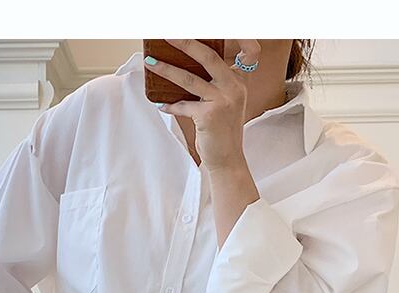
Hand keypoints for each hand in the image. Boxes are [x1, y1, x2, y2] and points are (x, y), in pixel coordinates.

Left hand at [144, 39, 260, 172]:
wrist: (227, 159)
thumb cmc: (222, 131)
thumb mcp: (225, 103)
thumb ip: (214, 84)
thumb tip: (185, 68)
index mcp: (239, 81)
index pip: (248, 51)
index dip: (238, 35)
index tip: (213, 27)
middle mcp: (234, 88)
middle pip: (208, 56)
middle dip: (186, 42)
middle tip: (168, 34)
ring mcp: (222, 101)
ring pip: (189, 79)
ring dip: (166, 70)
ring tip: (150, 63)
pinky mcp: (209, 115)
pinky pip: (183, 105)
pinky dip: (170, 105)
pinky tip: (160, 104)